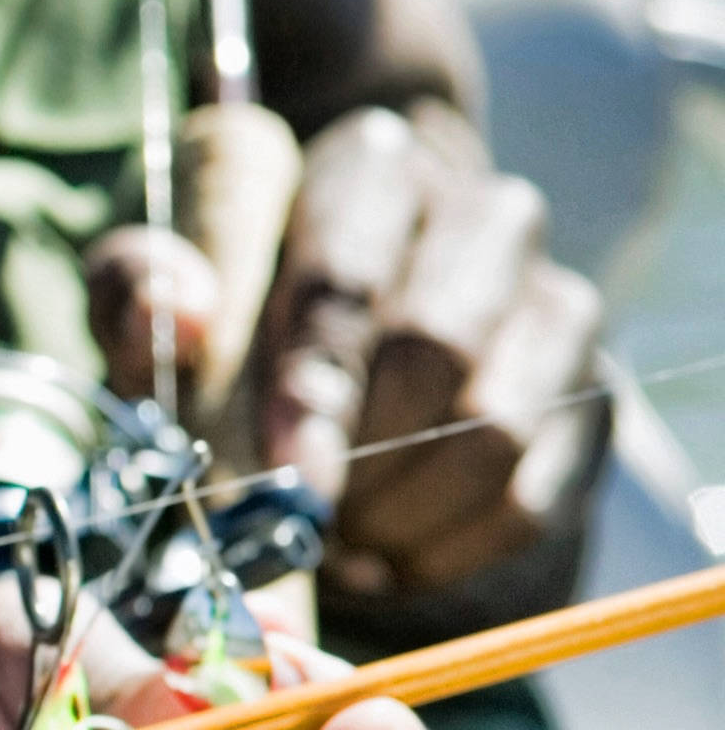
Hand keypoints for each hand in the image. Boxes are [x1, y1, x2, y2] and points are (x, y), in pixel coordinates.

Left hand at [90, 107, 603, 598]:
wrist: (351, 323)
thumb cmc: (232, 307)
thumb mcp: (153, 284)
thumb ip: (137, 284)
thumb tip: (178, 309)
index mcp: (369, 170)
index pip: (347, 275)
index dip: (313, 384)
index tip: (282, 474)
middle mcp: (483, 216)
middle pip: (435, 349)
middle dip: (356, 456)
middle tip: (296, 516)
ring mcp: (553, 302)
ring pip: (498, 427)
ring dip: (399, 511)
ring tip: (331, 541)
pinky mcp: (591, 394)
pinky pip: (531, 497)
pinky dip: (446, 550)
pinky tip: (382, 559)